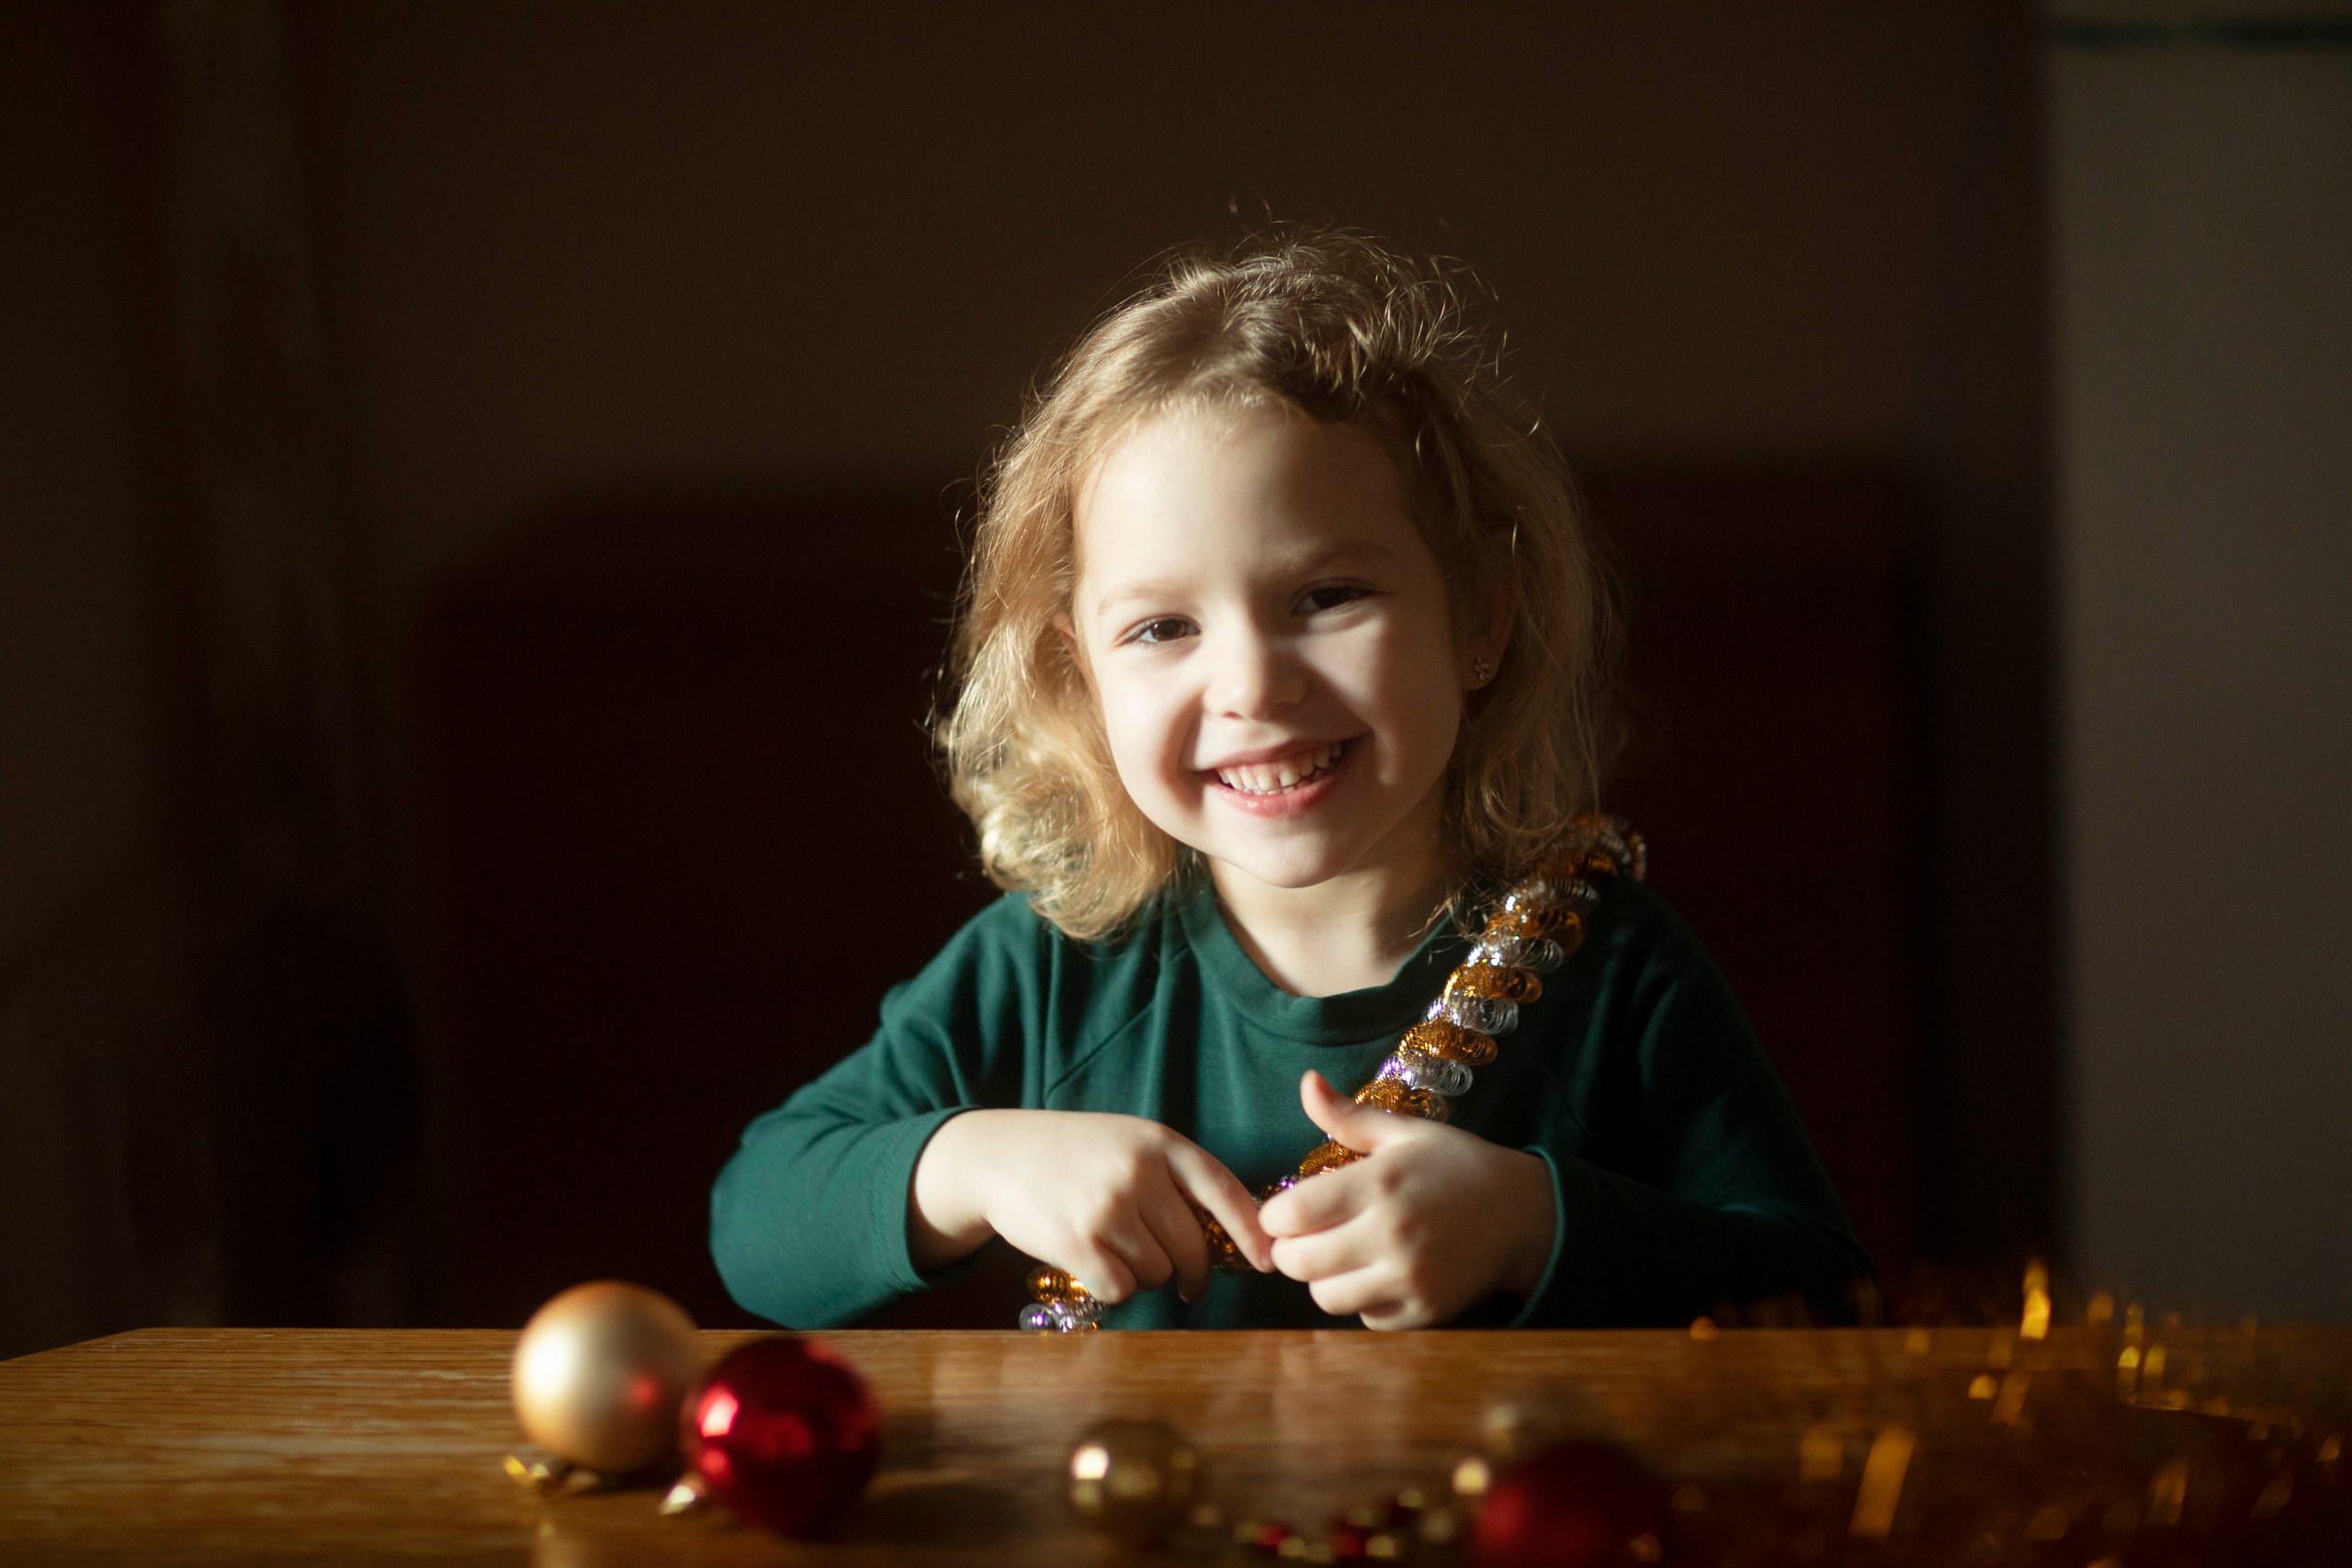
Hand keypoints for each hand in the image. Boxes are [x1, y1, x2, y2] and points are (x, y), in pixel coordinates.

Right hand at [909, 1109, 1274, 1303]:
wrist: (998, 1155)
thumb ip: (1177, 1177)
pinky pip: (1122, 1289)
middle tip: (1185, 1282)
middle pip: (1193, 1247)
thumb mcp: (1131, 1142)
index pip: (1224, 1190)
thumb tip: (1240, 1233)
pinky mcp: (1078, 1242)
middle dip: (1190, 1272)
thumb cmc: (1075, 1154)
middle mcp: (1139, 1172)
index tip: (1269, 1262)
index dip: (1252, 1232)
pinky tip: (1094, 1262)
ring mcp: (1108, 1207)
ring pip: (1157, 1272)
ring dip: (1143, 1274)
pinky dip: (1113, 1286)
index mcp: (1160, 1143)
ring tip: (1114, 1247)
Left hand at [1257, 1071, 1555, 1328]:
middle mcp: (1391, 1235)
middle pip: (1297, 1263)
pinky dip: (1364, 1302)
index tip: (1287, 1210)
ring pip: (1326, 1297)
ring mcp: (1410, 1280)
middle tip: (1307, 1237)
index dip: (1276, 1215)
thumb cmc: (1459, 1167)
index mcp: (1379, 1184)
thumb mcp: (1406, 1134)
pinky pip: (1366, 1319)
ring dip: (1324, 1279)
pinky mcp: (1424, 1314)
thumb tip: (1306, 1082)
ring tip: (1344, 1256)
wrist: (1526, 1216)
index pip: (1289, 1214)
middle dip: (1291, 1250)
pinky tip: (1381, 1275)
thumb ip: (1348, 1116)